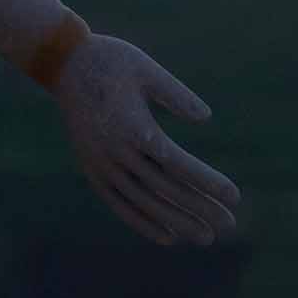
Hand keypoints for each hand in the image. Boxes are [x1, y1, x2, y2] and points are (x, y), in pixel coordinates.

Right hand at [53, 33, 239, 246]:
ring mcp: (102, 165)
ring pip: (145, 203)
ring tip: (205, 237)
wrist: (63, 64)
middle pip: (166, 190)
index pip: (179, 165)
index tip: (234, 196)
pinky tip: (168, 236)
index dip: (207, 183)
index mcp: (135, 127)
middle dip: (200, 209)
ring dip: (177, 223)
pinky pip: (120, 205)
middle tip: (230, 225)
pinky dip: (144, 223)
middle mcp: (117, 153)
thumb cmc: (111, 60)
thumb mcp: (146, 69)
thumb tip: (206, 117)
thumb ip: (177, 95)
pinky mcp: (92, 170)